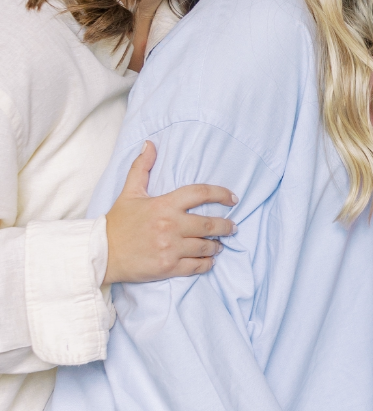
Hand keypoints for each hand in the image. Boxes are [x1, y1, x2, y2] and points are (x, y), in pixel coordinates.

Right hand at [104, 143, 236, 283]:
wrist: (102, 253)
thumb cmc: (117, 223)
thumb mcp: (129, 192)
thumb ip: (141, 168)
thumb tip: (149, 144)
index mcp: (164, 205)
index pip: (200, 193)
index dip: (220, 194)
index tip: (232, 198)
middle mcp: (170, 226)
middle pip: (209, 224)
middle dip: (226, 226)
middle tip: (232, 227)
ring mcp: (170, 248)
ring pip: (205, 246)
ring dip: (216, 246)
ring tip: (219, 245)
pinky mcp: (168, 267)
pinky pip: (196, 266)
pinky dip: (206, 263)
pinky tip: (209, 260)